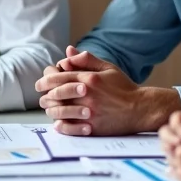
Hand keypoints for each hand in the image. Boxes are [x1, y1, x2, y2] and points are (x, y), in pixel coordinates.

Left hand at [35, 46, 158, 135]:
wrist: (140, 109)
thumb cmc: (124, 87)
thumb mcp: (107, 68)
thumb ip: (86, 59)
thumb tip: (67, 53)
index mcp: (89, 79)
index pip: (59, 77)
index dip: (45, 80)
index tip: (40, 83)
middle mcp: (87, 95)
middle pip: (56, 94)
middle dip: (45, 95)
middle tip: (41, 96)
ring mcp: (89, 112)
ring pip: (59, 111)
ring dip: (50, 110)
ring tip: (49, 109)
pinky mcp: (92, 127)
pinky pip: (69, 127)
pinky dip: (60, 125)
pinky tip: (58, 123)